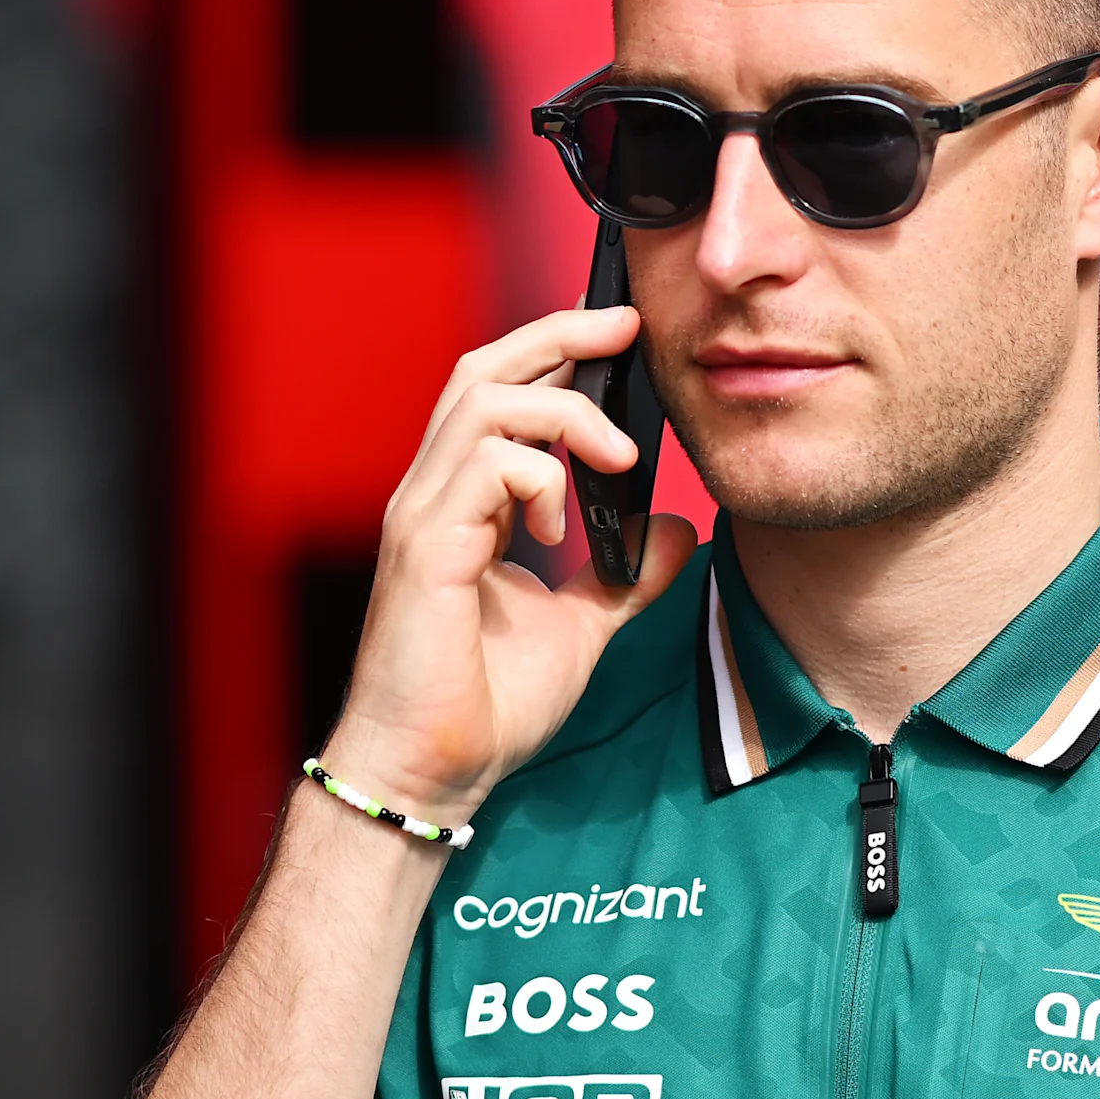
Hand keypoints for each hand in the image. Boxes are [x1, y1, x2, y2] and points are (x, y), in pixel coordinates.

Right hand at [321, 306, 698, 824]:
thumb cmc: (486, 704)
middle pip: (482, 369)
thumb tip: (676, 530)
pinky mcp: (425, 548)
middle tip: (625, 327)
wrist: (437, 771)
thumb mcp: (580, 625)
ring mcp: (423, 515)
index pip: (502, 391)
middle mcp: (435, 494)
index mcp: (464, 501)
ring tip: (614, 455)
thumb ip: (624, 574)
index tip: (624, 336)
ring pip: (480, 401)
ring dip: (561, 411)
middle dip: (558, 334)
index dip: (558, 350)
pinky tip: (561, 524)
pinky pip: (482, 465)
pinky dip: (537, 475)